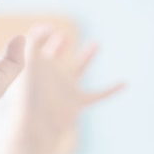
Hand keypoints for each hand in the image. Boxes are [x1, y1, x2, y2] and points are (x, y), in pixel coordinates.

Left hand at [5, 26, 124, 153]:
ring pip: (79, 69)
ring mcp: (65, 88)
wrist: (37, 127)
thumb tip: (43, 26)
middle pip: (57, 56)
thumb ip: (33, 44)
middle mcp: (51, 76)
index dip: (41, 36)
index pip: (39, 47)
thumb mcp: (29, 64)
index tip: (48, 28)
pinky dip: (111, 90)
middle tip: (63, 36)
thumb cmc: (29, 98)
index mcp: (37, 67)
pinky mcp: (77, 102)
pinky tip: (125, 83)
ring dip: (87, 57)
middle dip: (60, 45)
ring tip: (96, 44)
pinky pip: (98, 94)